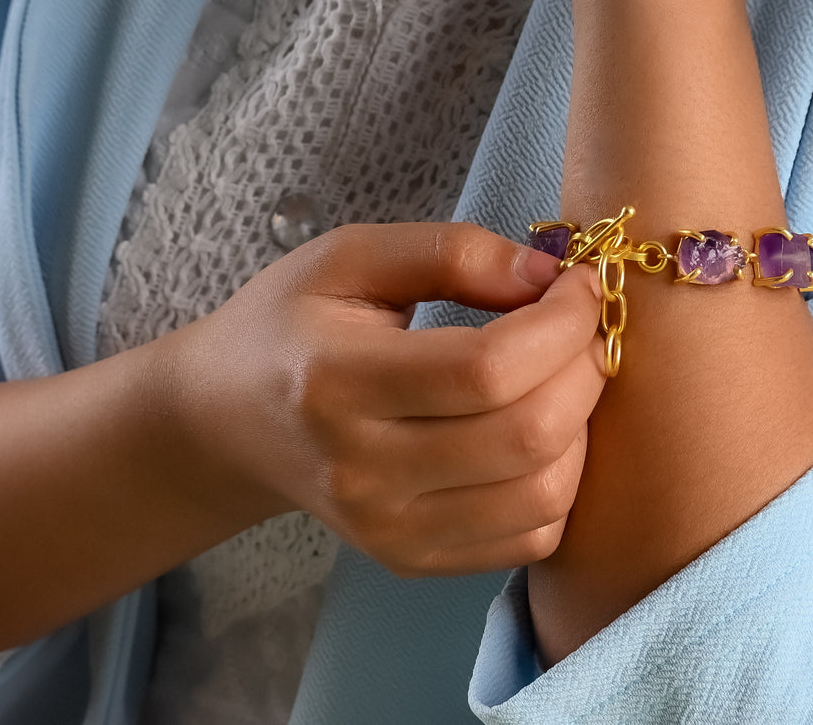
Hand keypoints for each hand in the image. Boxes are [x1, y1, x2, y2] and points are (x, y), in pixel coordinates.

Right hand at [154, 222, 605, 576]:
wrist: (227, 420)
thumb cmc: (291, 325)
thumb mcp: (349, 257)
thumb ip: (450, 251)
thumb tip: (548, 273)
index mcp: (335, 381)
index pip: (485, 369)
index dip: (560, 324)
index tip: (579, 285)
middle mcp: (360, 470)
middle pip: (525, 434)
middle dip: (584, 369)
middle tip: (582, 327)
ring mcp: (387, 529)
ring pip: (543, 494)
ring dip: (583, 426)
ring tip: (563, 375)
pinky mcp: (410, 560)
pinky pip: (531, 538)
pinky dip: (561, 482)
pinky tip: (540, 431)